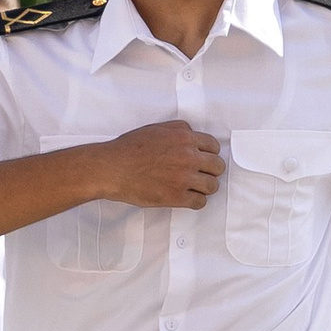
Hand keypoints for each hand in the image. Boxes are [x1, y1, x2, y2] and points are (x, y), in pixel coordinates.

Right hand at [100, 120, 224, 209]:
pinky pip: (200, 202)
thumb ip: (179, 129)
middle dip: (211, 171)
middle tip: (202, 174)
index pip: (214, 147)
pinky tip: (188, 198)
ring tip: (195, 187)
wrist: (113, 168)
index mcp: (184, 138)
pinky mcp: (176, 196)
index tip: (205, 160)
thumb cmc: (130, 148)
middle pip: (217, 166)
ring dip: (205, 187)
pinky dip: (196, 201)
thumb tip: (192, 134)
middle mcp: (188, 157)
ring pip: (212, 186)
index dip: (210, 154)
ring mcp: (184, 178)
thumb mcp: (157, 129)